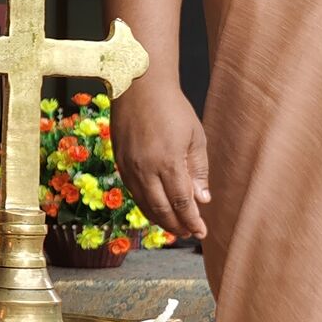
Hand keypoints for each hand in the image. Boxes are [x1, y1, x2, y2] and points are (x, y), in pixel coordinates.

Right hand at [122, 80, 211, 240]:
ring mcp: (129, 167)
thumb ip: (198, 170)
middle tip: (189, 234)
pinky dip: (146, 206)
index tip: (201, 231)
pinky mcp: (120, 163)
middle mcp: (145, 169)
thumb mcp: (195, 137)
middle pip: (161, 209)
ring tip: (175, 227)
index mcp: (168, 162)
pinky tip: (156, 209)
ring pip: (144, 204)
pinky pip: (133, 192)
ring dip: (160, 220)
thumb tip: (202, 199)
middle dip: (176, 226)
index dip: (191, 221)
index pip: (181, 202)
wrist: (139, 86)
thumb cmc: (172, 108)